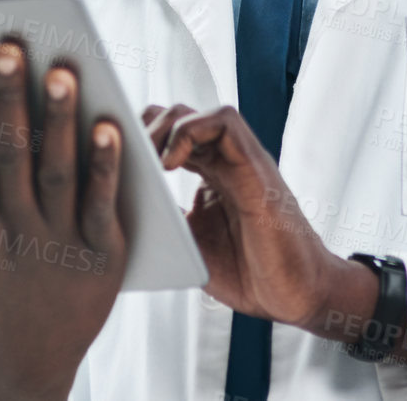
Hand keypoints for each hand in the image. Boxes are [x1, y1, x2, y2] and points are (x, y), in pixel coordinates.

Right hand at [0, 35, 127, 400]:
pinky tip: (109, 125)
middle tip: (12, 46)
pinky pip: (103, 203)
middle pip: (12, 153)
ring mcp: (59, 245)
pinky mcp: (103, 257)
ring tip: (63, 71)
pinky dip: (106, 165)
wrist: (27, 359)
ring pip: (58, 172)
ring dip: (59, 121)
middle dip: (11, 97)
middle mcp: (12, 232)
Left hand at [142, 103, 383, 344]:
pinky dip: (188, 132)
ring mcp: (240, 159)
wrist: (295, 294)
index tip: (111, 158)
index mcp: (208, 174)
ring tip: (144, 159)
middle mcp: (224, 160)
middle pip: (174, 117)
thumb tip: (118, 202)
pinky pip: (223, 122)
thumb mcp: (190, 243)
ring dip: (160, 128)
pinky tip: (169, 164)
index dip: (136, 139)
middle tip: (122, 157)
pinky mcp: (256, 165)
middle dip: (140, 129)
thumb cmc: (248, 272)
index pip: (166, 135)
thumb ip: (164, 216)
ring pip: (194, 112)